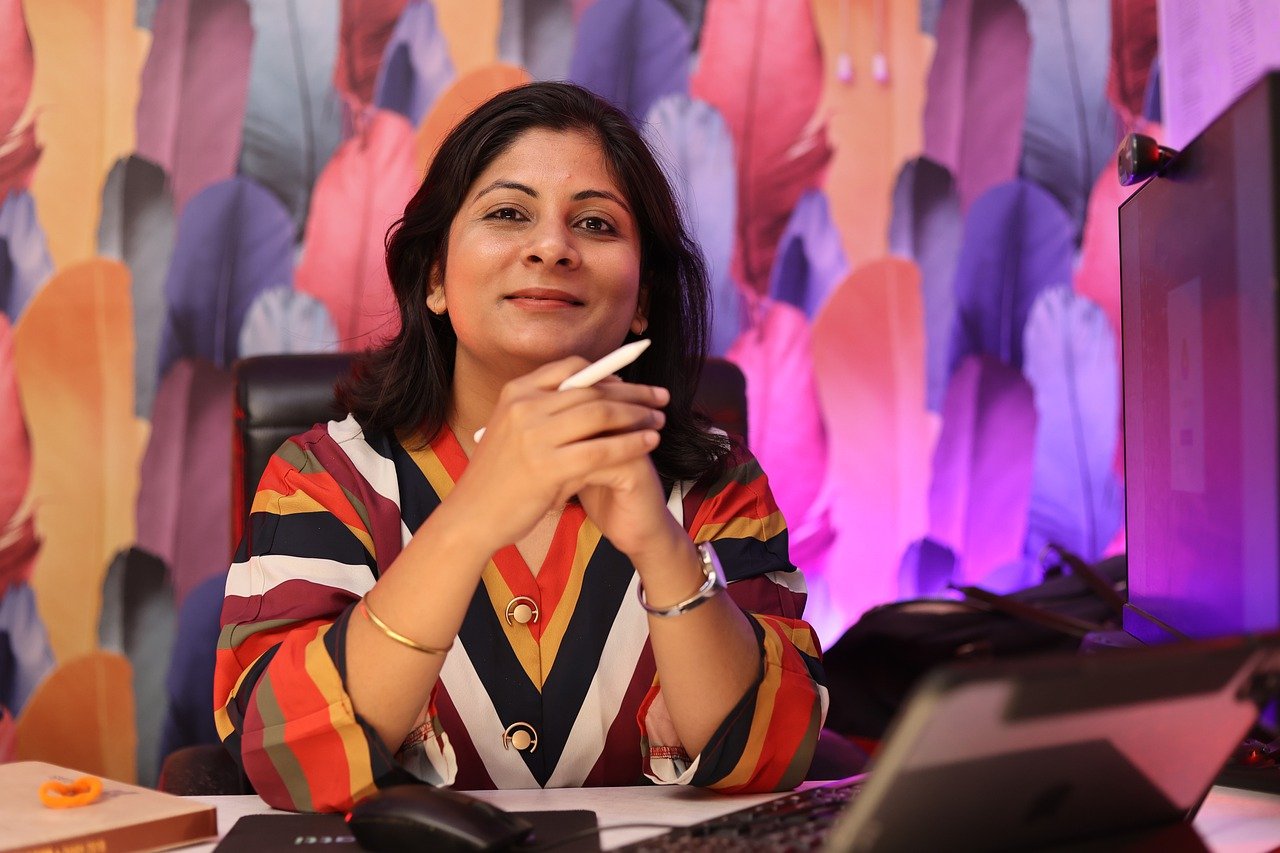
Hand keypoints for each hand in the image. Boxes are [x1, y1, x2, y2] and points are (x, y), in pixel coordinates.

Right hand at [443, 358, 668, 553]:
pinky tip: (649, 443)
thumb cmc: (497, 478)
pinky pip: (602, 448)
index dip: (607, 373)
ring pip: (602, 414)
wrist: (470, 516)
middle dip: (633, 392)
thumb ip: (546, 413)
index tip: (631, 384)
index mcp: (516, 392)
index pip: (571, 367)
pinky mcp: (548, 466)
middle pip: (593, 388)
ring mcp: (535, 435)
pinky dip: (631, 443)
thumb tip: (595, 398)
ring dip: (638, 415)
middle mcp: (524, 406)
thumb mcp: (513, 431)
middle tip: (661, 397)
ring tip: (660, 421)